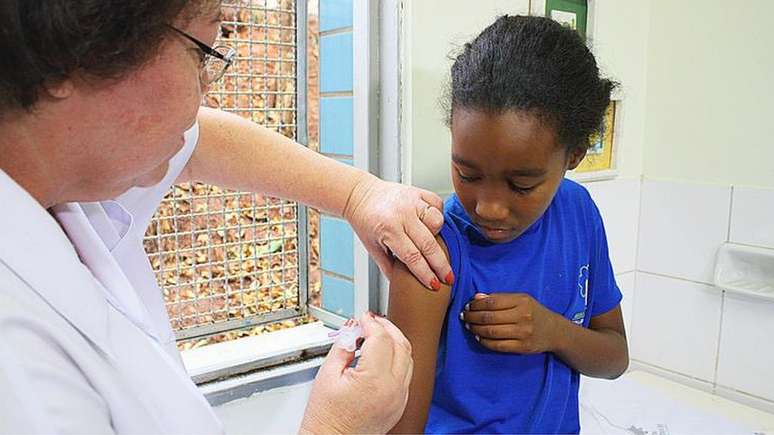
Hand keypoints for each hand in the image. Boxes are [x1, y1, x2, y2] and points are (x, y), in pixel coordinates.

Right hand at [300, 313, 413, 433]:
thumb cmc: (326, 418)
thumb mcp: (327, 375)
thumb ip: (343, 346)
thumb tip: (353, 329)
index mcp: (374, 380)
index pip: (381, 339)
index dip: (371, 323)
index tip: (363, 319)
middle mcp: (392, 389)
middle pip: (401, 345)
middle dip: (387, 328)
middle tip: (372, 322)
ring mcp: (399, 398)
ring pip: (408, 358)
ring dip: (395, 342)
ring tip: (377, 335)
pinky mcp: (400, 404)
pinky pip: (406, 374)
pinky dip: (398, 359)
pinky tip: (382, 355)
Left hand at [343, 175, 452, 289]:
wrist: (359, 195)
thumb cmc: (365, 221)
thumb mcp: (372, 247)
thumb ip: (387, 266)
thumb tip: (402, 285)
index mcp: (388, 229)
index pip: (412, 257)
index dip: (426, 273)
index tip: (435, 285)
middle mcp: (402, 214)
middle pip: (429, 244)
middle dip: (441, 265)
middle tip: (449, 277)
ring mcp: (411, 201)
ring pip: (437, 221)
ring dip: (438, 235)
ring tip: (432, 243)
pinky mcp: (417, 191)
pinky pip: (437, 204)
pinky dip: (438, 215)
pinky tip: (431, 223)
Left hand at [460, 293, 566, 353]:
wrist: (554, 331)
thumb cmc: (533, 312)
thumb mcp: (520, 300)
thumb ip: (499, 298)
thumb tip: (476, 298)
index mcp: (521, 301)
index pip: (492, 302)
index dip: (476, 305)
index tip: (468, 306)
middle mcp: (522, 317)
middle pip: (489, 317)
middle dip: (472, 317)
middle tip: (464, 316)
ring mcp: (523, 333)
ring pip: (491, 332)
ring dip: (475, 329)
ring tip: (469, 326)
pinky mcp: (522, 348)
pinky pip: (497, 345)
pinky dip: (484, 341)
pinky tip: (478, 337)